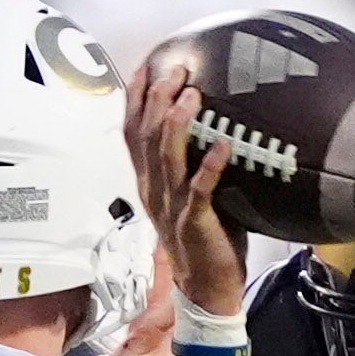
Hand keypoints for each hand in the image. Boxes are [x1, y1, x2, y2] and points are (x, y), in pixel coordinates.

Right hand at [125, 62, 244, 315]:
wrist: (205, 289)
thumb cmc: (204, 238)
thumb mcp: (188, 196)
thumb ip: (188, 165)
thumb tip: (211, 127)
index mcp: (149, 182)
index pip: (133, 133)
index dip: (135, 99)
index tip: (146, 66)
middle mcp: (154, 190)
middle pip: (146, 137)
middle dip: (157, 99)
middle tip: (176, 69)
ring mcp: (172, 206)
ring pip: (166, 158)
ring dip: (178, 124)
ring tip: (192, 96)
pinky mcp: (195, 222)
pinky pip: (199, 191)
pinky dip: (209, 166)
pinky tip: (222, 144)